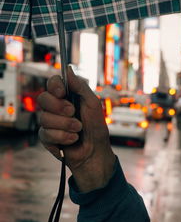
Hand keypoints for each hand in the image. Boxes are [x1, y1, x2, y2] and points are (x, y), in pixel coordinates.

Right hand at [37, 67, 114, 191]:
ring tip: (78, 130)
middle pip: (43, 98)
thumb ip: (80, 86)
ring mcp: (49, 123)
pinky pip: (45, 133)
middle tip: (73, 113)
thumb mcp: (93, 104)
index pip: (52, 84)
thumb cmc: (96, 128)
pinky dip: (62, 137)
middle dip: (59, 107)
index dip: (54, 86)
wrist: (95, 152)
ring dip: (65, 125)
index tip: (62, 92)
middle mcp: (55, 108)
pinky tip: (72, 140)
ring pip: (44, 118)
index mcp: (66, 97)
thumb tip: (68, 69)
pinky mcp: (46, 138)